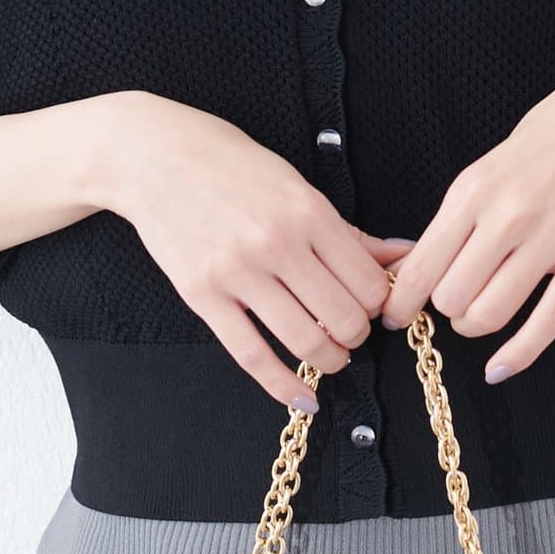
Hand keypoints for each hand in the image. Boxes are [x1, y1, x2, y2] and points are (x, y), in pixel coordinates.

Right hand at [108, 92, 416, 413]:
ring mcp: (237, 273)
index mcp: (307, 211)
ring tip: (331, 355)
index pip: (367, 282)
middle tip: (350, 328)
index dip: (379, 301)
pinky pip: (252, 355)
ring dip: (330, 359)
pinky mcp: (203, 296)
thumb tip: (401, 255)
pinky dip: (283, 385)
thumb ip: (347, 230)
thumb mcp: (294, 183)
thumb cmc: (228, 162)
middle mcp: (277, 244)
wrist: (153, 156)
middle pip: (344, 317)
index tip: (370, 302)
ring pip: (306, 341)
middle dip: (357, 333)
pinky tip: (302, 397)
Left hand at [379, 58, 554, 383]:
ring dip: (474, 325)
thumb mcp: (487, 167)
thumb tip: (416, 268)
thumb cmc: (548, 137)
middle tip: (450, 301)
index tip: (394, 314)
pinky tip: (500, 367)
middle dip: (443, 309)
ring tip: (477, 315)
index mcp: (473, 190)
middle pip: (451, 296)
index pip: (421, 265)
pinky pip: (547, 323)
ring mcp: (552, 239)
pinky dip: (518, 356)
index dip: (401, 301)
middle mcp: (507, 216)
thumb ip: (457, 217)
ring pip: (490, 314)